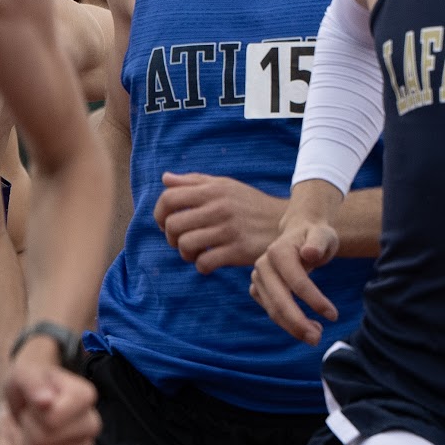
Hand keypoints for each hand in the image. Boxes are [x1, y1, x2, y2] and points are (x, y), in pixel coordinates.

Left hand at [4, 342, 100, 444]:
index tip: (35, 403)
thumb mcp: (25, 375)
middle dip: (29, 429)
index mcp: (86, 395)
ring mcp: (86, 443)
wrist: (32, 397)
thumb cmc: (30, 383)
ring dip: (30, 443)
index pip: (52, 420)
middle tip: (33, 415)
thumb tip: (45, 401)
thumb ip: (34, 384)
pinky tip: (38, 441)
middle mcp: (92, 421)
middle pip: (46, 439)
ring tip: (36, 426)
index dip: (33, 415)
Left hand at [155, 172, 284, 273]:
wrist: (285, 223)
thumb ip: (194, 181)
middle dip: (170, 237)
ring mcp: (228, 230)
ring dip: (185, 253)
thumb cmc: (250, 204)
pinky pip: (204, 262)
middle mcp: (219, 207)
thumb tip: (165, 178)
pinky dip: (201, 266)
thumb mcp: (226, 186)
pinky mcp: (238, 250)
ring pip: (185, 245)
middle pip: (172, 224)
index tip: (165, 223)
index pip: (169, 198)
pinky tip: (209, 262)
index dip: (159, 213)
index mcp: (213, 190)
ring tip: (195, 252)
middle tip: (181, 240)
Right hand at [250, 219, 340, 346]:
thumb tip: (309, 254)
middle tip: (317, 339)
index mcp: (279, 251)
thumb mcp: (324, 234)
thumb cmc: (316, 234)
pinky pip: (271, 310)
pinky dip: (286, 322)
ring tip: (316, 336)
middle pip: (279, 301)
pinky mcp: (257, 289)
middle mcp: (263, 265)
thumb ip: (319, 243)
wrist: (300, 232)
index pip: (297, 282)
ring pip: (273, 310)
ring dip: (293, 327)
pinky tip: (306, 327)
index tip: (334, 315)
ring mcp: (258, 278)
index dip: (314, 300)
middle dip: (298, 323)